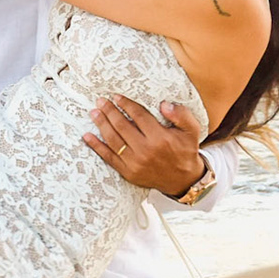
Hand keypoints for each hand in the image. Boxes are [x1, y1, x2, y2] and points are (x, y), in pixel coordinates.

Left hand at [82, 95, 207, 195]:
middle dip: (109, 111)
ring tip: (94, 113)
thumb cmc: (185, 151)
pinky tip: (87, 136)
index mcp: (160, 138)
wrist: (182, 180)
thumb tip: (164, 104)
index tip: (116, 96)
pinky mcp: (127, 172)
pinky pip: (108, 157)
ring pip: (113, 140)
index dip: (126, 105)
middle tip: (100, 101)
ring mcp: (134, 163)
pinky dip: (96, 146)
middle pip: (122, 126)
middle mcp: (145, 150)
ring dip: (101, 125)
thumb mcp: (192, 131)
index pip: (139, 116)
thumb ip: (181, 115)